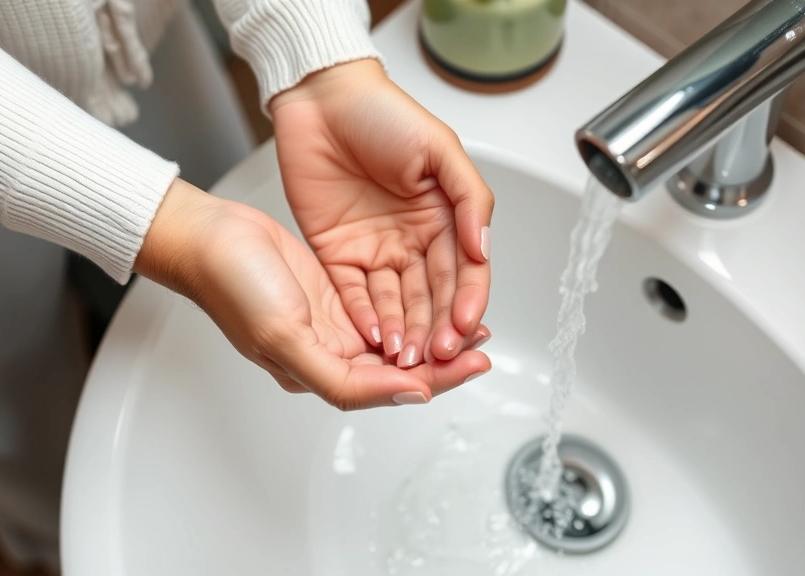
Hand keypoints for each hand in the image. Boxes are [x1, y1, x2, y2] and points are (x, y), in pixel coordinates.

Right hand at [135, 179, 490, 409]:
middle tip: (484, 343)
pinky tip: (433, 297)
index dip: (438, 379)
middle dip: (444, 358)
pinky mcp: (334, 290)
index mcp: (321, 372)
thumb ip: (345, 379)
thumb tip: (408, 395)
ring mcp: (334, 320)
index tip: (475, 363)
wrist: (209, 237)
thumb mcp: (287, 339)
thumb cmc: (233, 287)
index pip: (392, 387)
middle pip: (401, 367)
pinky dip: (411, 304)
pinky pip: (382, 304)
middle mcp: (332, 351)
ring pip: (396, 337)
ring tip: (470, 323)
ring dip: (432, 332)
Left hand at [270, 59, 493, 368]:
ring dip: (404, 333)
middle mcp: (412, 242)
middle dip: (436, 329)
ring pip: (396, 305)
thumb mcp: (440, 149)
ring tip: (407, 359)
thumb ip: (470, 199)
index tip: (466, 326)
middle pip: (431, 297)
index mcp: (443, 219)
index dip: (467, 302)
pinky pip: (354, 296)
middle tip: (437, 357)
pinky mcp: (337, 256)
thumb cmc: (382, 113)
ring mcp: (375, 252)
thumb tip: (483, 249)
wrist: (321, 98)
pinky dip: (366, 319)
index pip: (463, 272)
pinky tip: (375, 339)